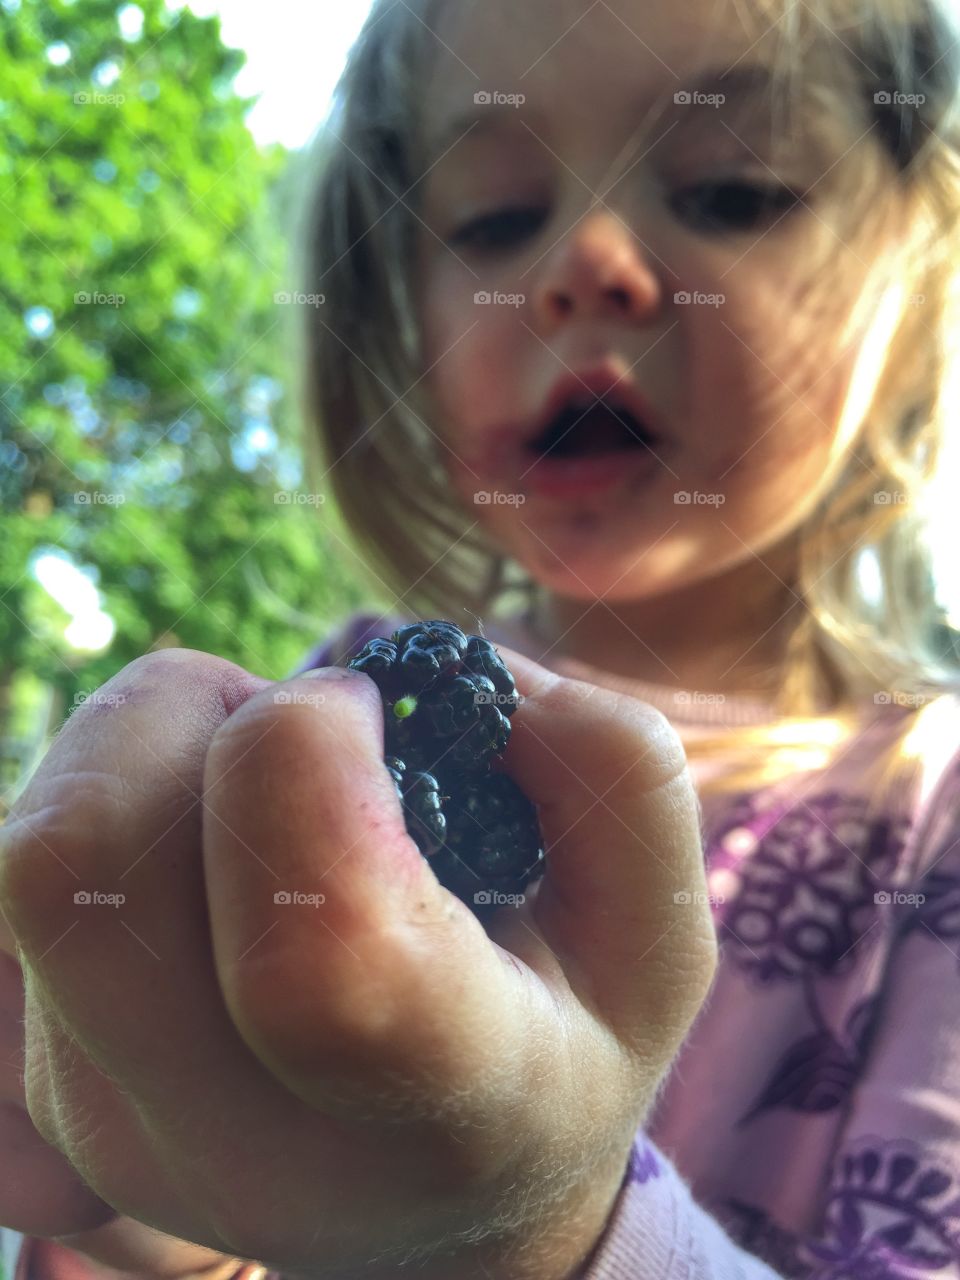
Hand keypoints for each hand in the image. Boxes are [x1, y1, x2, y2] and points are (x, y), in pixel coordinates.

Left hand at [0, 647, 716, 1279]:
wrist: (435, 1188)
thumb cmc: (555, 1034)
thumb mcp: (652, 923)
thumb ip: (602, 764)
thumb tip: (423, 664)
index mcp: (435, 1108)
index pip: (311, 954)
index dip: (312, 760)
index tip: (368, 715)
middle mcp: (232, 1147)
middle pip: (88, 865)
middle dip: (198, 713)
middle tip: (299, 736)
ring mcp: (105, 1124)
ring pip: (33, 851)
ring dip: (146, 748)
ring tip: (249, 792)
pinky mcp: (32, 1086)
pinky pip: (10, 868)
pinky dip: (105, 804)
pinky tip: (193, 858)